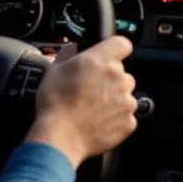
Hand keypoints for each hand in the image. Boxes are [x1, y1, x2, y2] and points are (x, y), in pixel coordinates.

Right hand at [26, 36, 136, 168]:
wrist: (60, 137)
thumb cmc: (54, 104)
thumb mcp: (53, 70)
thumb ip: (68, 53)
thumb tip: (73, 48)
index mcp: (100, 61)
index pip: (122, 44)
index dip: (115, 50)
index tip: (109, 56)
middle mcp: (118, 78)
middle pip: (122, 73)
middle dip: (110, 79)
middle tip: (91, 89)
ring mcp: (126, 101)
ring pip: (125, 95)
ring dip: (113, 99)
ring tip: (92, 108)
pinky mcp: (129, 122)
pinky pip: (125, 116)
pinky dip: (115, 118)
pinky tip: (97, 121)